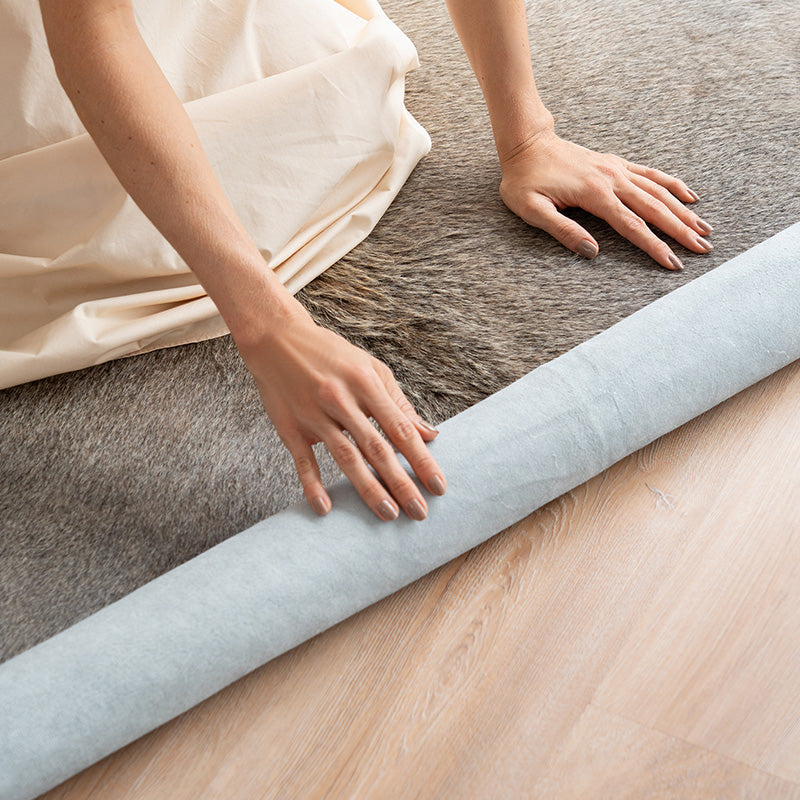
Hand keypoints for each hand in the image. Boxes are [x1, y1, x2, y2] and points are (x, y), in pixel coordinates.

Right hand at [235, 305, 446, 521]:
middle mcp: (341, 399)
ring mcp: (313, 414)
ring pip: (345, 457)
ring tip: (388, 514)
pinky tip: (326, 507)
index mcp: (366, 383)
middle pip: (376, 448)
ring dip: (368, 488)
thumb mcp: (370, 368)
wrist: (277, 339)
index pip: (400, 429)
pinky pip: (303, 460)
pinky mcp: (289, 427)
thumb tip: (429, 434)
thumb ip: (399, 402)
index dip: (421, 459)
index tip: (438, 486)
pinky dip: (312, 484)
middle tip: (419, 512)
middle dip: (401, 483)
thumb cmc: (330, 355)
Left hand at [498, 127, 713, 269]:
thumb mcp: (532, 210)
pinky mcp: (615, 164)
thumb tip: (592, 252)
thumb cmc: (523, 180)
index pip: (632, 226)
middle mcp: (612, 179)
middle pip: (654, 209)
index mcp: (594, 194)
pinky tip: (689, 196)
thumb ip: (562, 231)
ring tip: (705, 228)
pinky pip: (651, 174)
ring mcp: (616, 169)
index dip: (654, 247)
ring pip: (659, 191)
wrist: (526, 143)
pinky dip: (673, 184)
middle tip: (704, 249)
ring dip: (683, 211)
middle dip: (681, 231)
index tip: (672, 263)